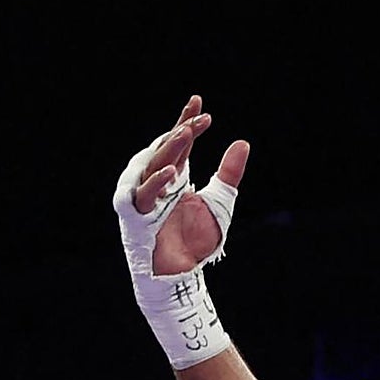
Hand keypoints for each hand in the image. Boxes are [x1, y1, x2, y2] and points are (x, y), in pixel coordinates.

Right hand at [112, 94, 250, 368]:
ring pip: (150, 166)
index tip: (199, 102)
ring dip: (167, 150)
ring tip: (186, 135)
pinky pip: (141, 197)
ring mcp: (142, 200)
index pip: (177, 143)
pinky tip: (174, 171)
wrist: (181, 276)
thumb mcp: (220, 202)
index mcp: (171, 177)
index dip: (186, 122)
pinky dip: (155, 183)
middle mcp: (153, 184)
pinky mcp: (136, 219)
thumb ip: (229, 174)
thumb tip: (243, 142)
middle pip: (164, 150)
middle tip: (198, 120)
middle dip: (180, 133)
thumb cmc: (196, 241)